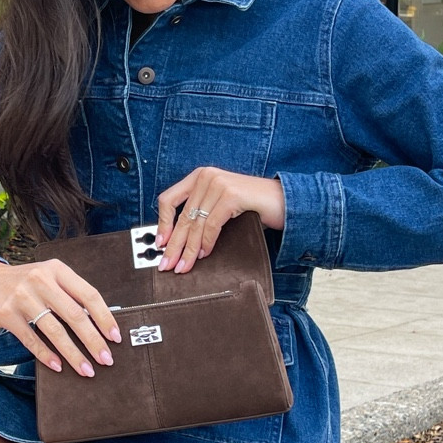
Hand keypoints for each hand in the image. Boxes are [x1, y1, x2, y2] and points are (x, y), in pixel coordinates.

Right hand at [0, 256, 120, 377]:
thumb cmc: (20, 282)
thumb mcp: (46, 277)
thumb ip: (68, 294)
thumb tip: (98, 324)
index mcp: (56, 270)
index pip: (89, 295)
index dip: (105, 318)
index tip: (115, 337)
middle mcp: (41, 280)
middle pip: (74, 315)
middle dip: (93, 341)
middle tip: (106, 359)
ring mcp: (22, 297)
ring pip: (55, 330)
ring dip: (73, 354)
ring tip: (86, 369)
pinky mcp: (6, 314)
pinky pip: (31, 339)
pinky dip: (46, 355)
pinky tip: (58, 366)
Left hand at [157, 167, 284, 273]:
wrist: (284, 200)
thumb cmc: (252, 205)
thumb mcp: (219, 203)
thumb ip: (201, 212)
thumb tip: (178, 239)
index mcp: (199, 176)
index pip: (168, 199)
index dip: (162, 224)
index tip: (159, 244)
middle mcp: (207, 176)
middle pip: (182, 216)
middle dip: (174, 244)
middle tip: (167, 264)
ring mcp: (219, 184)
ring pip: (195, 224)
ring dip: (188, 249)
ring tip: (183, 266)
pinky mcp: (231, 196)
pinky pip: (212, 225)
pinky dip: (206, 242)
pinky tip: (203, 254)